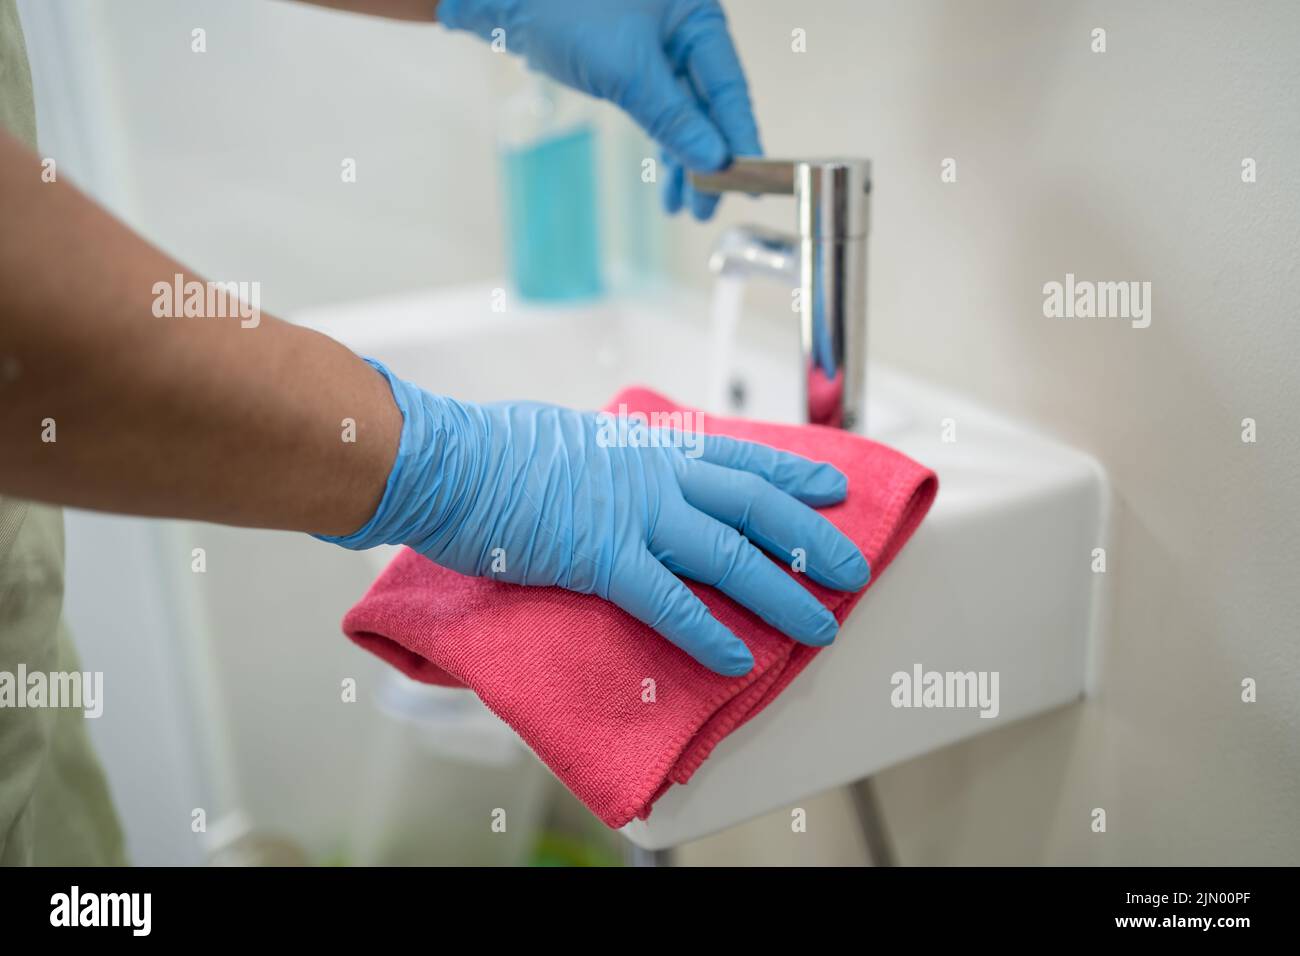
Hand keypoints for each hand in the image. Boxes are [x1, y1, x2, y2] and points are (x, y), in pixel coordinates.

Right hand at [321, 361, 870, 676]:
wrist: (448, 460)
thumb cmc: (497, 450)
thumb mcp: (573, 439)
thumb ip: (615, 459)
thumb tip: (627, 469)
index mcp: (649, 448)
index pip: (739, 459)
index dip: (793, 477)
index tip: (833, 490)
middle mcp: (655, 477)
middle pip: (755, 506)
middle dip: (810, 540)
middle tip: (854, 568)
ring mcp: (633, 517)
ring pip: (729, 556)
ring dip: (781, 594)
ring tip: (821, 625)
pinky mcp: (602, 559)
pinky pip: (670, 601)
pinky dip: (709, 632)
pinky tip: (740, 658)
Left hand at [438, 0, 761, 219]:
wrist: (506, 0)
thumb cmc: (564, 8)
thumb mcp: (626, 71)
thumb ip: (673, 118)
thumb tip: (713, 159)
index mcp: (696, 17)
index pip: (730, 88)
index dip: (741, 138)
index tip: (752, 182)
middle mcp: (684, 31)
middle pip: (710, 107)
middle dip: (709, 160)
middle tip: (710, 206)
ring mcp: (659, 50)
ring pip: (684, 116)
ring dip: (685, 162)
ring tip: (687, 206)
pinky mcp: (632, 67)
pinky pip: (660, 113)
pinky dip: (663, 147)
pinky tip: (667, 182)